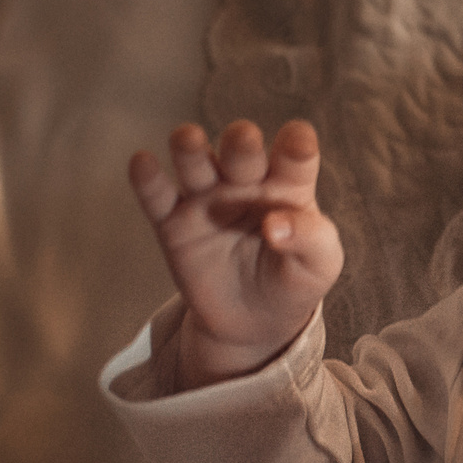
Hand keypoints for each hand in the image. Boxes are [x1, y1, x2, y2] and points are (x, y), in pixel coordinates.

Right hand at [130, 118, 344, 385]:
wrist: (254, 323)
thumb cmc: (294, 280)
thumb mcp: (320, 264)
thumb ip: (310, 239)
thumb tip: (276, 225)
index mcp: (289, 184)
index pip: (295, 154)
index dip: (296, 143)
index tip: (298, 140)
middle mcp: (246, 181)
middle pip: (241, 151)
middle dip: (241, 143)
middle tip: (243, 140)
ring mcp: (207, 198)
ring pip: (196, 162)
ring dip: (191, 148)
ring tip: (188, 139)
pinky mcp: (173, 223)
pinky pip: (157, 196)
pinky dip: (147, 178)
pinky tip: (142, 162)